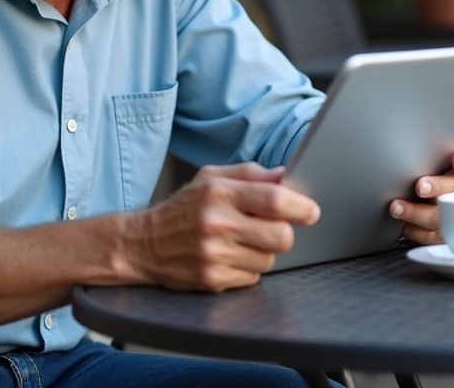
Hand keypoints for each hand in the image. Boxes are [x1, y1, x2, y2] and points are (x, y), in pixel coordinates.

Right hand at [125, 162, 320, 291]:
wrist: (143, 244)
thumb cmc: (182, 209)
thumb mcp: (209, 178)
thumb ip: (248, 174)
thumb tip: (284, 175)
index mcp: (218, 193)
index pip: (274, 200)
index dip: (300, 206)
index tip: (310, 210)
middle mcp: (216, 223)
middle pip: (281, 236)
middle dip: (284, 232)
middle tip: (272, 227)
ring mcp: (214, 255)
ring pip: (268, 259)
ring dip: (263, 251)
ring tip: (241, 242)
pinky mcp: (212, 280)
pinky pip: (252, 277)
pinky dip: (247, 268)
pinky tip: (228, 257)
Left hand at [389, 145, 453, 244]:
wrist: (421, 197)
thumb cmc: (424, 174)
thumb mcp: (427, 159)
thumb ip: (424, 154)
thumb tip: (402, 147)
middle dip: (438, 187)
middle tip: (420, 186)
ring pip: (442, 215)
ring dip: (417, 212)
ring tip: (396, 207)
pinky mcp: (444, 233)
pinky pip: (432, 236)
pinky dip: (415, 230)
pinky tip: (403, 225)